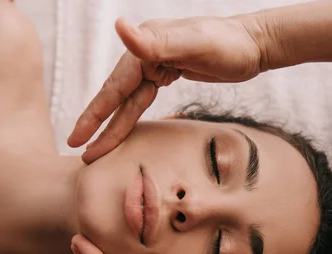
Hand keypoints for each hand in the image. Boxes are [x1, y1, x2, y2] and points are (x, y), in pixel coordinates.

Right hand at [69, 16, 263, 162]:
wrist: (255, 44)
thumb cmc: (230, 45)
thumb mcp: (196, 44)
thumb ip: (156, 42)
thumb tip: (120, 26)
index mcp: (147, 47)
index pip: (114, 87)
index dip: (94, 115)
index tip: (76, 138)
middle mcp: (146, 53)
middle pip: (115, 95)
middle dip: (96, 124)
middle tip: (76, 148)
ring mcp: (155, 64)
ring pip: (128, 101)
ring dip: (112, 125)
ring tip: (97, 148)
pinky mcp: (166, 73)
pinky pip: (141, 99)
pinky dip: (130, 115)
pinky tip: (121, 127)